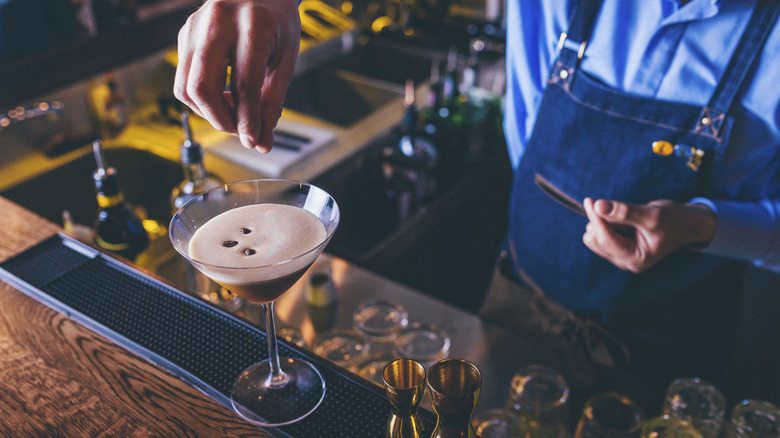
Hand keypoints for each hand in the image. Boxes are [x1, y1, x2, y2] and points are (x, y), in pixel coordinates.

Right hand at [174, 0, 300, 151]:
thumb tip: (261, 142)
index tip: (254, 140)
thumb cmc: (277, 21)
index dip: (248, 120)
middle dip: (220, 120)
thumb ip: (273, 102)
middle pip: (202, 88)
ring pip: (184, 87)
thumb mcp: (286, 59)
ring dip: (207, 113)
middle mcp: (217, 22)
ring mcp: (195, 26)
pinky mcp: (184, 34)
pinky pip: (183, 78)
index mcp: (253, 25)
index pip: (243, 85)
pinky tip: (223, 96)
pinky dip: (201, 98)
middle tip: (241, 130)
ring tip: (233, 113)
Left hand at [582, 198, 716, 272]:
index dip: (596, 219)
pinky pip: (600, 234)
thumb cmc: (674, 220)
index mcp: (636, 259)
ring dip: (606, 222)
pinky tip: (626, 221)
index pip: (606, 239)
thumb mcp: (652, 214)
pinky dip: (608, 223)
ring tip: (631, 219)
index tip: (590, 200)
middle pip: (596, 239)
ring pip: (595, 236)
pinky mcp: (617, 248)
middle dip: (603, 221)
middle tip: (621, 208)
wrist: (686, 224)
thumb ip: (625, 211)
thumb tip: (598, 205)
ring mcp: (620, 256)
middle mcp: (625, 262)